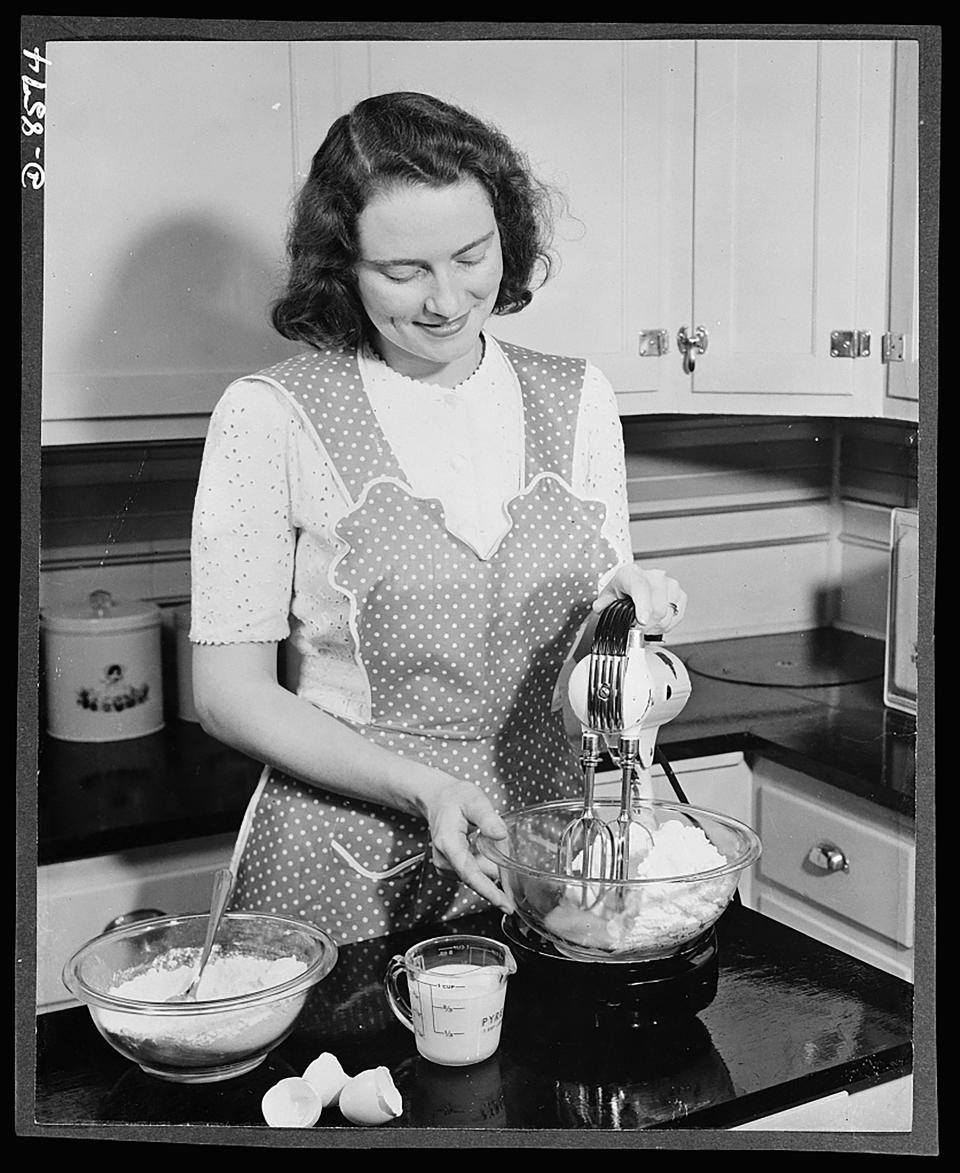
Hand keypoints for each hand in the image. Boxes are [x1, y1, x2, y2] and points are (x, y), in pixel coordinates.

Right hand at [418, 775, 514, 914]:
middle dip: (496, 867)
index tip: (506, 905)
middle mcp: (444, 859)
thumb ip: (487, 818)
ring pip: (477, 875)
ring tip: (485, 837)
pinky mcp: (449, 868)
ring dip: (488, 863)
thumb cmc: (455, 798)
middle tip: (501, 843)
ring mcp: (445, 866)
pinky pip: (473, 872)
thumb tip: (500, 834)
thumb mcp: (474, 800)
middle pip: (477, 877)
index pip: (471, 875)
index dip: (490, 892)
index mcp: (449, 844)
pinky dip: (482, 862)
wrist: (438, 799)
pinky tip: (479, 844)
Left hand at [592, 563, 686, 633]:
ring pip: (668, 615)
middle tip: (636, 629)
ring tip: (645, 624)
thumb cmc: (621, 590)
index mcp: (632, 574)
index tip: (642, 620)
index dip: (643, 605)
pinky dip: (666, 625)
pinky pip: (677, 617)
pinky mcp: (680, 595)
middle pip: (657, 607)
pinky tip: (656, 622)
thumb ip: (603, 603)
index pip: (641, 587)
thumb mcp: (607, 597)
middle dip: (646, 625)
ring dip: (655, 626)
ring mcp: (669, 585)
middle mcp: (654, 576)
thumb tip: (599, 607)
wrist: (633, 584)